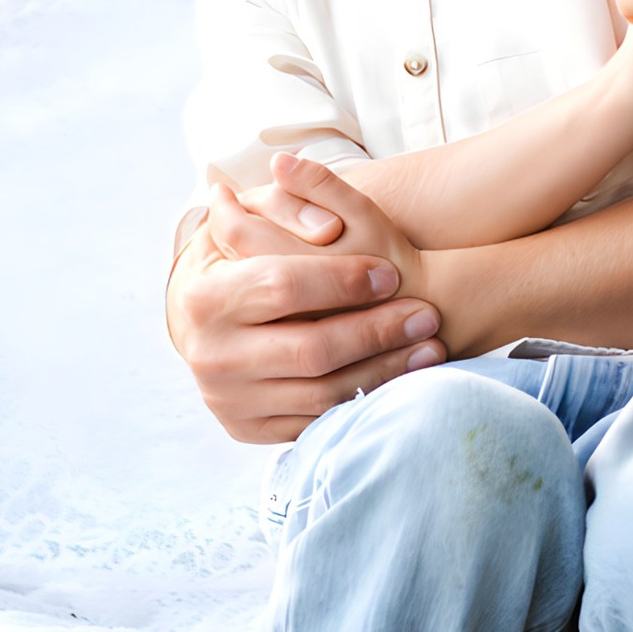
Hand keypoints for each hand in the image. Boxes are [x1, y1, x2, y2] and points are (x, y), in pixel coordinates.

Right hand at [170, 171, 442, 445]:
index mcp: (204, 297)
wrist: (213, 319)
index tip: (391, 273)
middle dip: (376, 331)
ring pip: (320, 391)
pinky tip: (402, 377)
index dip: (344, 280)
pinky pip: (317, 420)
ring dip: (384, 370)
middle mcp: (210, 354)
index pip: (283, 286)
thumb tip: (317, 209)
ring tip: (428, 345)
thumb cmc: (247, 255)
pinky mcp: (247, 428)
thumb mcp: (257, 217)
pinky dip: (364, 398)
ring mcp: (227, 398)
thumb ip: (289, 203)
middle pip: (310, 348)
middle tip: (426, 315)